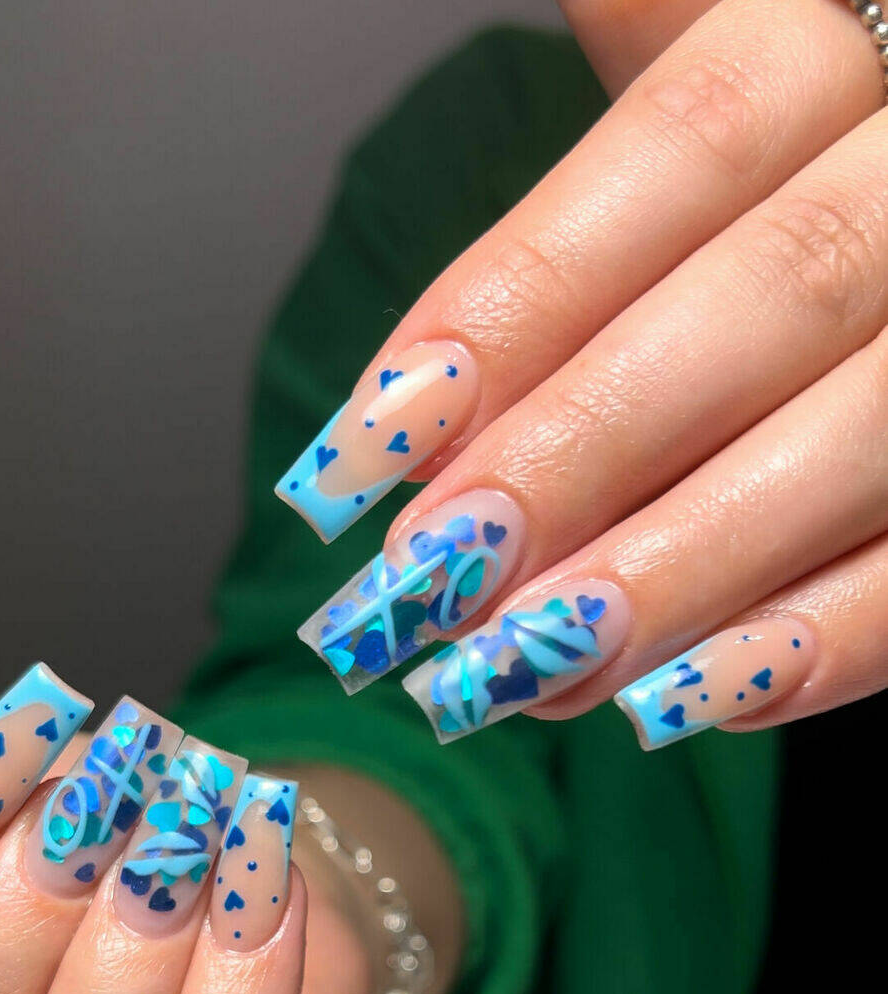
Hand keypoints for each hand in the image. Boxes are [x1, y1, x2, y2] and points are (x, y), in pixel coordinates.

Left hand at [285, 0, 887, 748]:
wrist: (881, 244)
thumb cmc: (745, 211)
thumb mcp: (669, 119)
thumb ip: (564, 186)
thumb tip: (409, 347)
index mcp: (829, 64)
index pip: (685, 148)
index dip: (524, 297)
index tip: (383, 433)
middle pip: (778, 296)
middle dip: (588, 449)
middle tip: (439, 580)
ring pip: (867, 439)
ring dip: (685, 571)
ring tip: (532, 671)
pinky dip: (822, 644)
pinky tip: (677, 702)